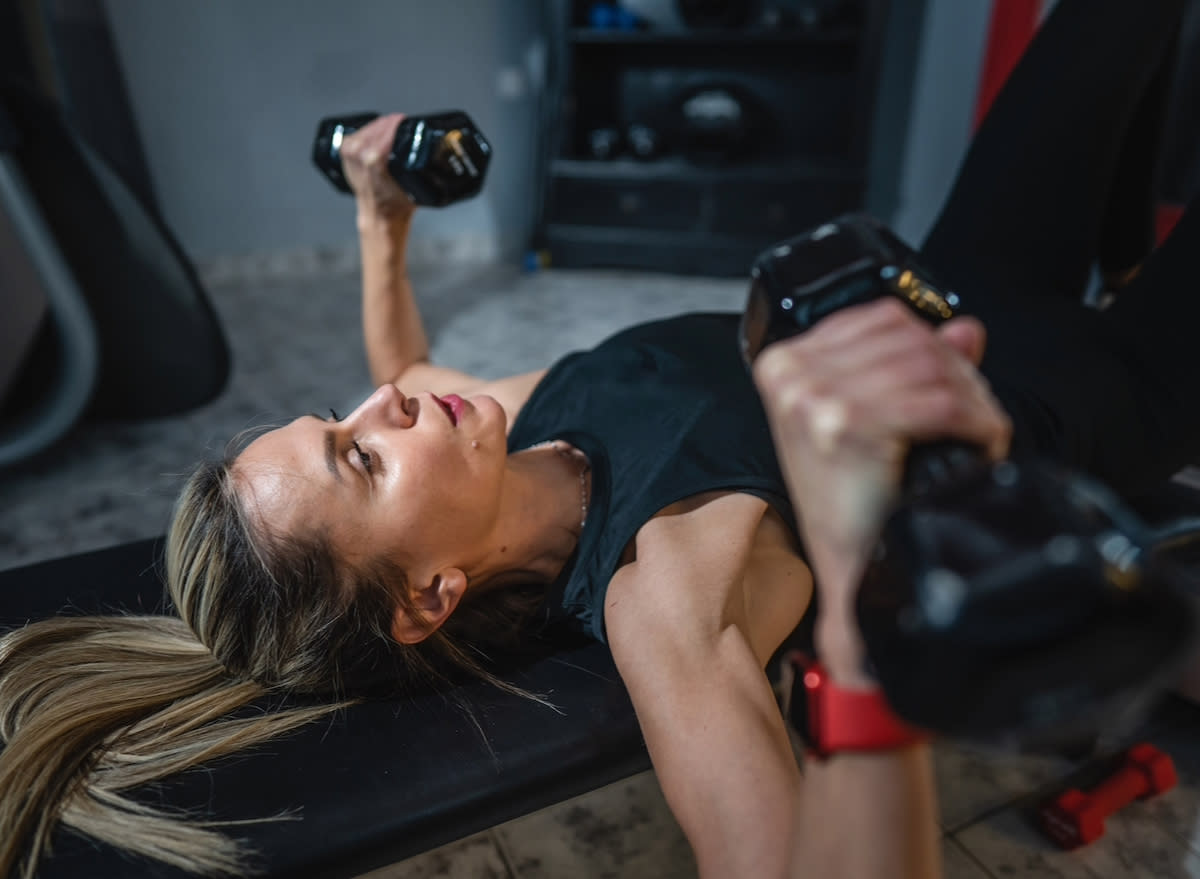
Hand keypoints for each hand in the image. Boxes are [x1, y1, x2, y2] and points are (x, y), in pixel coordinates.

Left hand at [338, 113, 416, 219]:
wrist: (379, 216)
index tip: (406, 120)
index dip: (399, 121)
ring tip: (391, 129)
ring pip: (368, 127)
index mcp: (375, 159)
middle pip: (379, 125)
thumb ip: (421, 167)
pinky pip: (358, 133)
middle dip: (392, 123)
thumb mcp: (415, 184)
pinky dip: (368, 131)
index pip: (388, 127)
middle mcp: (360, 154)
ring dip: (380, 125)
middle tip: (402, 124)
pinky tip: (376, 134)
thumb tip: (431, 145)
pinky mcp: (345, 153)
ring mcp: (350, 153)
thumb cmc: (396, 203)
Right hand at [753, 298, 1011, 680]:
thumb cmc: (854, 506)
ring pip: (931, 368)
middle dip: (960, 374)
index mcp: (784, 365)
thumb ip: (916, 364)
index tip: (956, 378)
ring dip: (974, 400)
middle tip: (978, 413)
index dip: (935, 343)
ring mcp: (815, 399)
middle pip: (910, 339)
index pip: (882, 318)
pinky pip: (939, 403)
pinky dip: (976, 422)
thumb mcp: (871, 420)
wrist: (855, 571)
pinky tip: (980, 443)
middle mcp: (793, 377)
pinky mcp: (847, 426)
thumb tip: (965, 330)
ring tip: (980, 431)